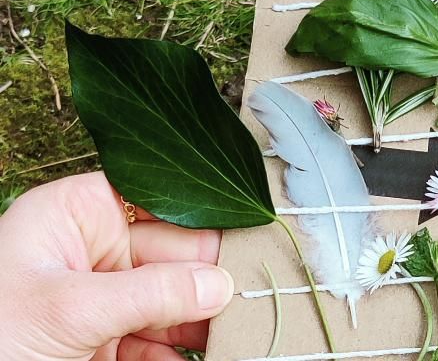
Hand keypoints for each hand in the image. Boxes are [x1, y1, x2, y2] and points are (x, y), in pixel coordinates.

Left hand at [0, 172, 232, 359]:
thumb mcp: (70, 310)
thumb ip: (151, 294)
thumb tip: (219, 284)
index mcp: (75, 215)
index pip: (159, 203)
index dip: (205, 219)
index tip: (252, 236)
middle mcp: (91, 250)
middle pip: (174, 254)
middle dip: (211, 277)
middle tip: (257, 292)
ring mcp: (99, 298)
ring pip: (171, 301)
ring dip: (203, 319)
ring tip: (240, 329)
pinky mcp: (102, 343)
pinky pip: (156, 340)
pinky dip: (181, 351)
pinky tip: (205, 354)